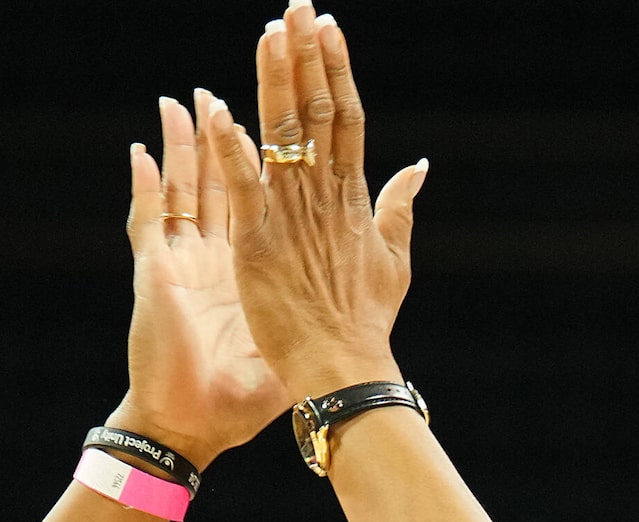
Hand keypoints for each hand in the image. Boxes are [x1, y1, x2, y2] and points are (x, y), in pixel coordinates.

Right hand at [114, 92, 294, 459]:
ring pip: (181, 189)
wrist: (197, 428)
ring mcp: (183, 263)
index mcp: (250, 268)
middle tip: (233, 92)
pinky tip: (142, 152)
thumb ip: (325, 311)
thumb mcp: (293, 346)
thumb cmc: (244, 397)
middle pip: (219, 180)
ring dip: (181, 145)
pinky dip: (145, 186)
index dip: (270, 161)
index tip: (287, 122)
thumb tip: (365, 291)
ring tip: (183, 101)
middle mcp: (214, 258)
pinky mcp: (158, 277)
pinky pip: (148, 221)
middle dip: (226, 134)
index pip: (261, 200)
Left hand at [208, 5, 428, 396]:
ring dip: (273, 80)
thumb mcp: (393, 259)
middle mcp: (324, 196)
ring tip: (268, 32)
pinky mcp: (258, 241)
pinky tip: (218, 108)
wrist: (345, 368)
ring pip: (281, 134)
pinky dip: (231, 148)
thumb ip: (400, 206)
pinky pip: (243, 185)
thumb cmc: (367, 322)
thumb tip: (419, 164)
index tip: (327, 27)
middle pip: (315, 111)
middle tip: (296, 6)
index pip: (346, 117)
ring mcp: (291, 216)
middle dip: (305, 57)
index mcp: (352, 197)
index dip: (335, 70)